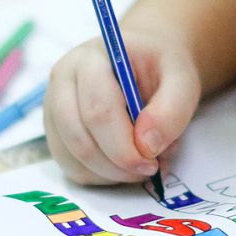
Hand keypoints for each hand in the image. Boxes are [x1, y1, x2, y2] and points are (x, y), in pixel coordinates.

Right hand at [45, 29, 200, 184]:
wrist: (147, 59)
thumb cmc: (161, 66)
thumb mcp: (181, 80)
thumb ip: (171, 110)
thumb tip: (146, 147)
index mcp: (89, 60)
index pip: (98, 112)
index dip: (124, 147)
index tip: (152, 162)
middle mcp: (62, 83)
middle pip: (79, 138)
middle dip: (117, 164)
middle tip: (150, 168)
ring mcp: (54, 109)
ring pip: (73, 158)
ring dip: (111, 173)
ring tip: (142, 162)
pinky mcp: (57, 132)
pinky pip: (72, 167)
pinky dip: (102, 176)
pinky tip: (125, 164)